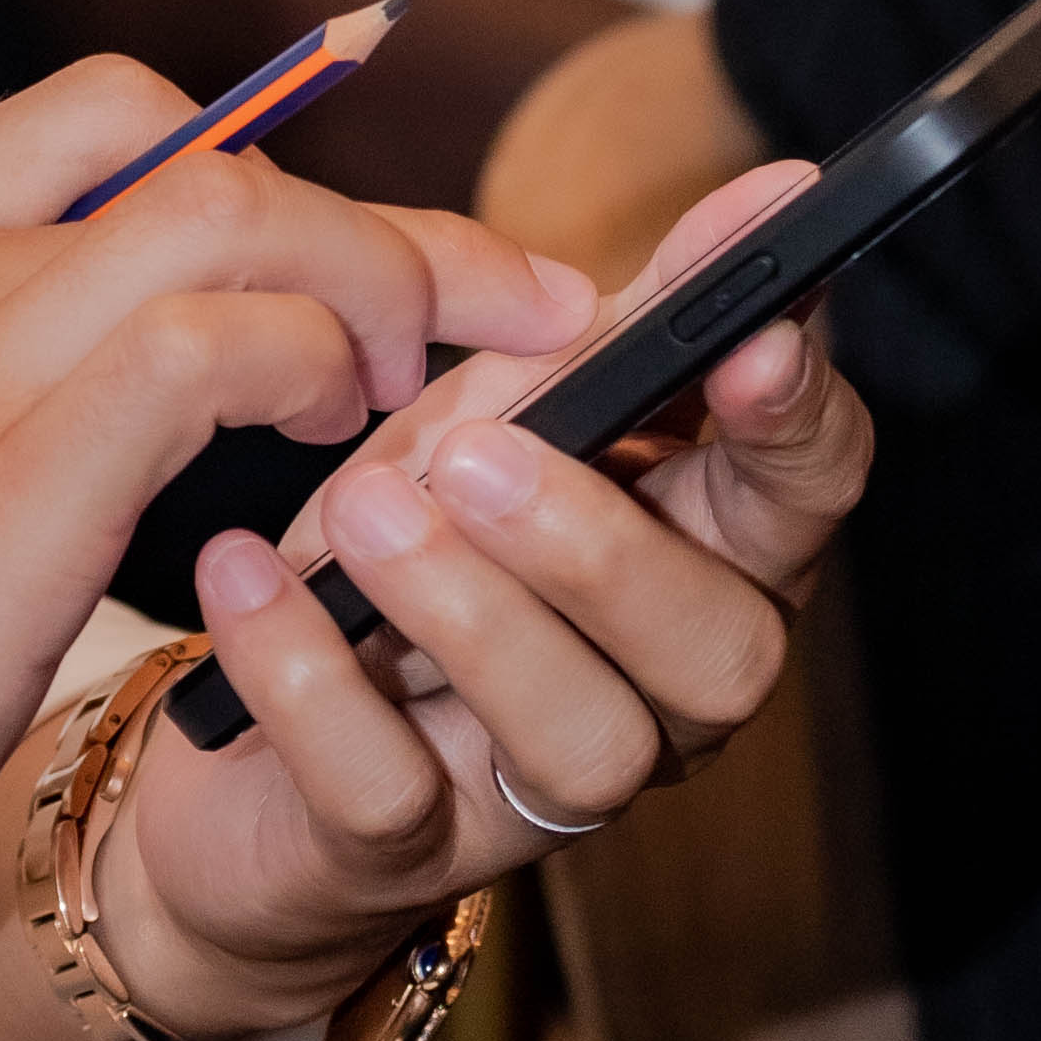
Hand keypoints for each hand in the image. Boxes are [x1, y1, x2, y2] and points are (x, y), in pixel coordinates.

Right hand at [0, 51, 596, 1019]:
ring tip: (444, 392)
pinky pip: (228, 343)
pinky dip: (323, 377)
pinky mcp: (6, 459)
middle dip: (374, 216)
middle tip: (492, 310)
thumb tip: (73, 403)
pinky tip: (347, 460)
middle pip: (190, 144)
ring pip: (238, 213)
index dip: (266, 172)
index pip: (97, 120)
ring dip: (385, 284)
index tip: (366, 261)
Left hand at [91, 159, 863, 1040]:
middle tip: (475, 450)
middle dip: (604, 543)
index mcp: (700, 560)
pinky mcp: (394, 848)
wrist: (232, 744)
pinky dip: (311, 676)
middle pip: (722, 650)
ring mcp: (532, 787)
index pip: (807, 496)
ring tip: (366, 509)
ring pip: (582, 738)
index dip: (795, 417)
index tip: (752, 331)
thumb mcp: (498, 412)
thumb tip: (773, 192)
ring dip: (474, 612)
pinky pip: (385, 788)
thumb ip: (619, 322)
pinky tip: (251, 581)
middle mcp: (654, 692)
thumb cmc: (403, 550)